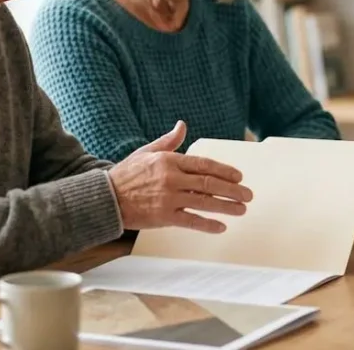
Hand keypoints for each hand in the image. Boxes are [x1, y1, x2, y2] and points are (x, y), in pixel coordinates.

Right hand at [107, 121, 252, 233]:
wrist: (106, 198)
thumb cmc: (126, 174)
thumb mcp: (147, 152)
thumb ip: (168, 141)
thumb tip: (182, 125)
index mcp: (169, 160)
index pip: (204, 164)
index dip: (224, 171)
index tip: (239, 177)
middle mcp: (171, 178)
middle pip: (209, 184)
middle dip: (232, 190)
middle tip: (248, 195)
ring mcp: (168, 198)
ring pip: (204, 202)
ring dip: (226, 206)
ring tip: (241, 209)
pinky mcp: (163, 217)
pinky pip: (191, 221)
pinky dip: (207, 224)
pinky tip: (221, 227)